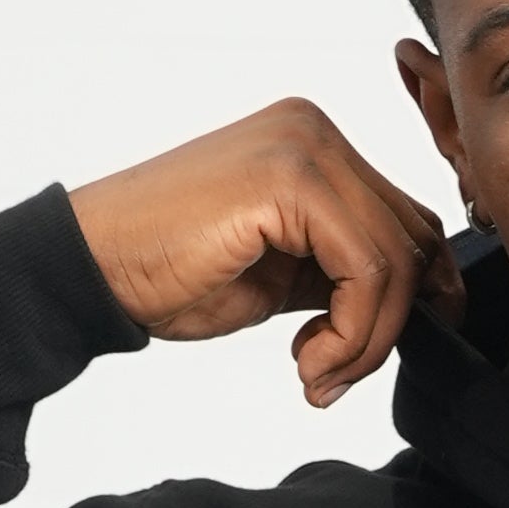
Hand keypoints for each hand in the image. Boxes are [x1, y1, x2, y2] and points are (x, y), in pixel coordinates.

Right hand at [70, 101, 462, 403]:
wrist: (94, 267)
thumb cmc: (170, 271)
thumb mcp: (282, 274)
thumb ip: (340, 274)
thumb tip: (413, 306)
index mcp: (314, 145)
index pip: (405, 220)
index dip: (414, 295)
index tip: (370, 354)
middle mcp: (316, 132)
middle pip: (411, 237)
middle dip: (389, 325)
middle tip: (336, 375)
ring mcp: (306, 148)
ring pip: (395, 259)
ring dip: (366, 341)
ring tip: (316, 375)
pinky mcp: (292, 179)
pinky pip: (366, 269)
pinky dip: (351, 334)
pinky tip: (307, 362)